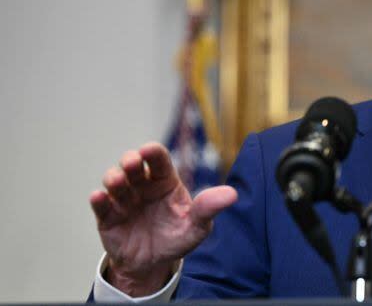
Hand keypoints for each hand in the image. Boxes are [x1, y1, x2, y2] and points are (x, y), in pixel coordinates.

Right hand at [89, 142, 236, 295]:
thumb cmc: (177, 237)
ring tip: (117, 182)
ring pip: (114, 181)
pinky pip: (101, 205)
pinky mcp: (108, 217)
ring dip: (113, 178)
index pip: (158, 160)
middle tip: (133, 163)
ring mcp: (124, 200)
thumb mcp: (197, 226)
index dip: (152, 152)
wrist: (154, 264)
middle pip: (133, 165)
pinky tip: (99, 197)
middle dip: (131, 160)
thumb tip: (232, 194)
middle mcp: (142, 186)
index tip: (148, 150)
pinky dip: (98, 200)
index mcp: (165, 182)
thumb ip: (209, 208)